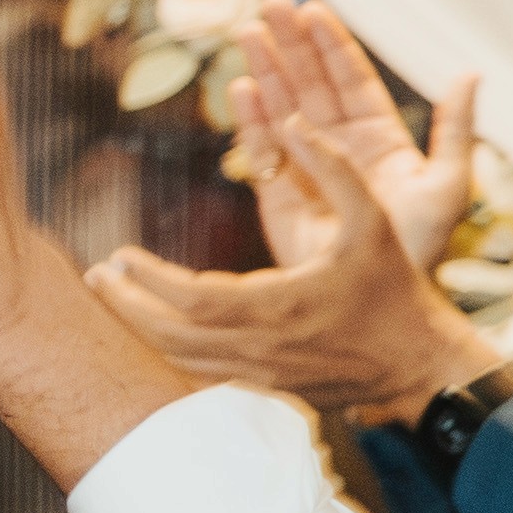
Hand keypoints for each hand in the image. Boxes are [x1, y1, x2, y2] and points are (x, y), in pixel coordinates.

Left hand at [91, 115, 504, 422]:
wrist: (418, 361)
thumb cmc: (394, 288)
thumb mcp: (374, 218)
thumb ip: (333, 167)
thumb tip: (291, 122)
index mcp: (282, 305)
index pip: (192, 298)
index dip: (148, 278)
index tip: (119, 254)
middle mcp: (263, 347)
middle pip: (167, 336)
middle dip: (124, 307)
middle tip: (94, 278)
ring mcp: (260, 376)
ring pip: (176, 362)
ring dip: (136, 332)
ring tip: (109, 298)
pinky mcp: (261, 390)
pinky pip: (196, 377)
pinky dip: (163, 356)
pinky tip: (144, 330)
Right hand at [229, 0, 479, 273]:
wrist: (380, 297)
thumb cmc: (421, 245)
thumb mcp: (450, 183)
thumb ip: (456, 128)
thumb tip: (469, 72)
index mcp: (381, 139)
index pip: (352, 80)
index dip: (332, 45)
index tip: (313, 9)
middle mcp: (339, 146)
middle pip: (310, 84)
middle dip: (291, 44)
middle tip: (270, 5)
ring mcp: (306, 168)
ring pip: (282, 108)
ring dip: (266, 70)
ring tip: (246, 32)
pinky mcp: (278, 197)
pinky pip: (261, 150)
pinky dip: (250, 120)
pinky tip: (242, 88)